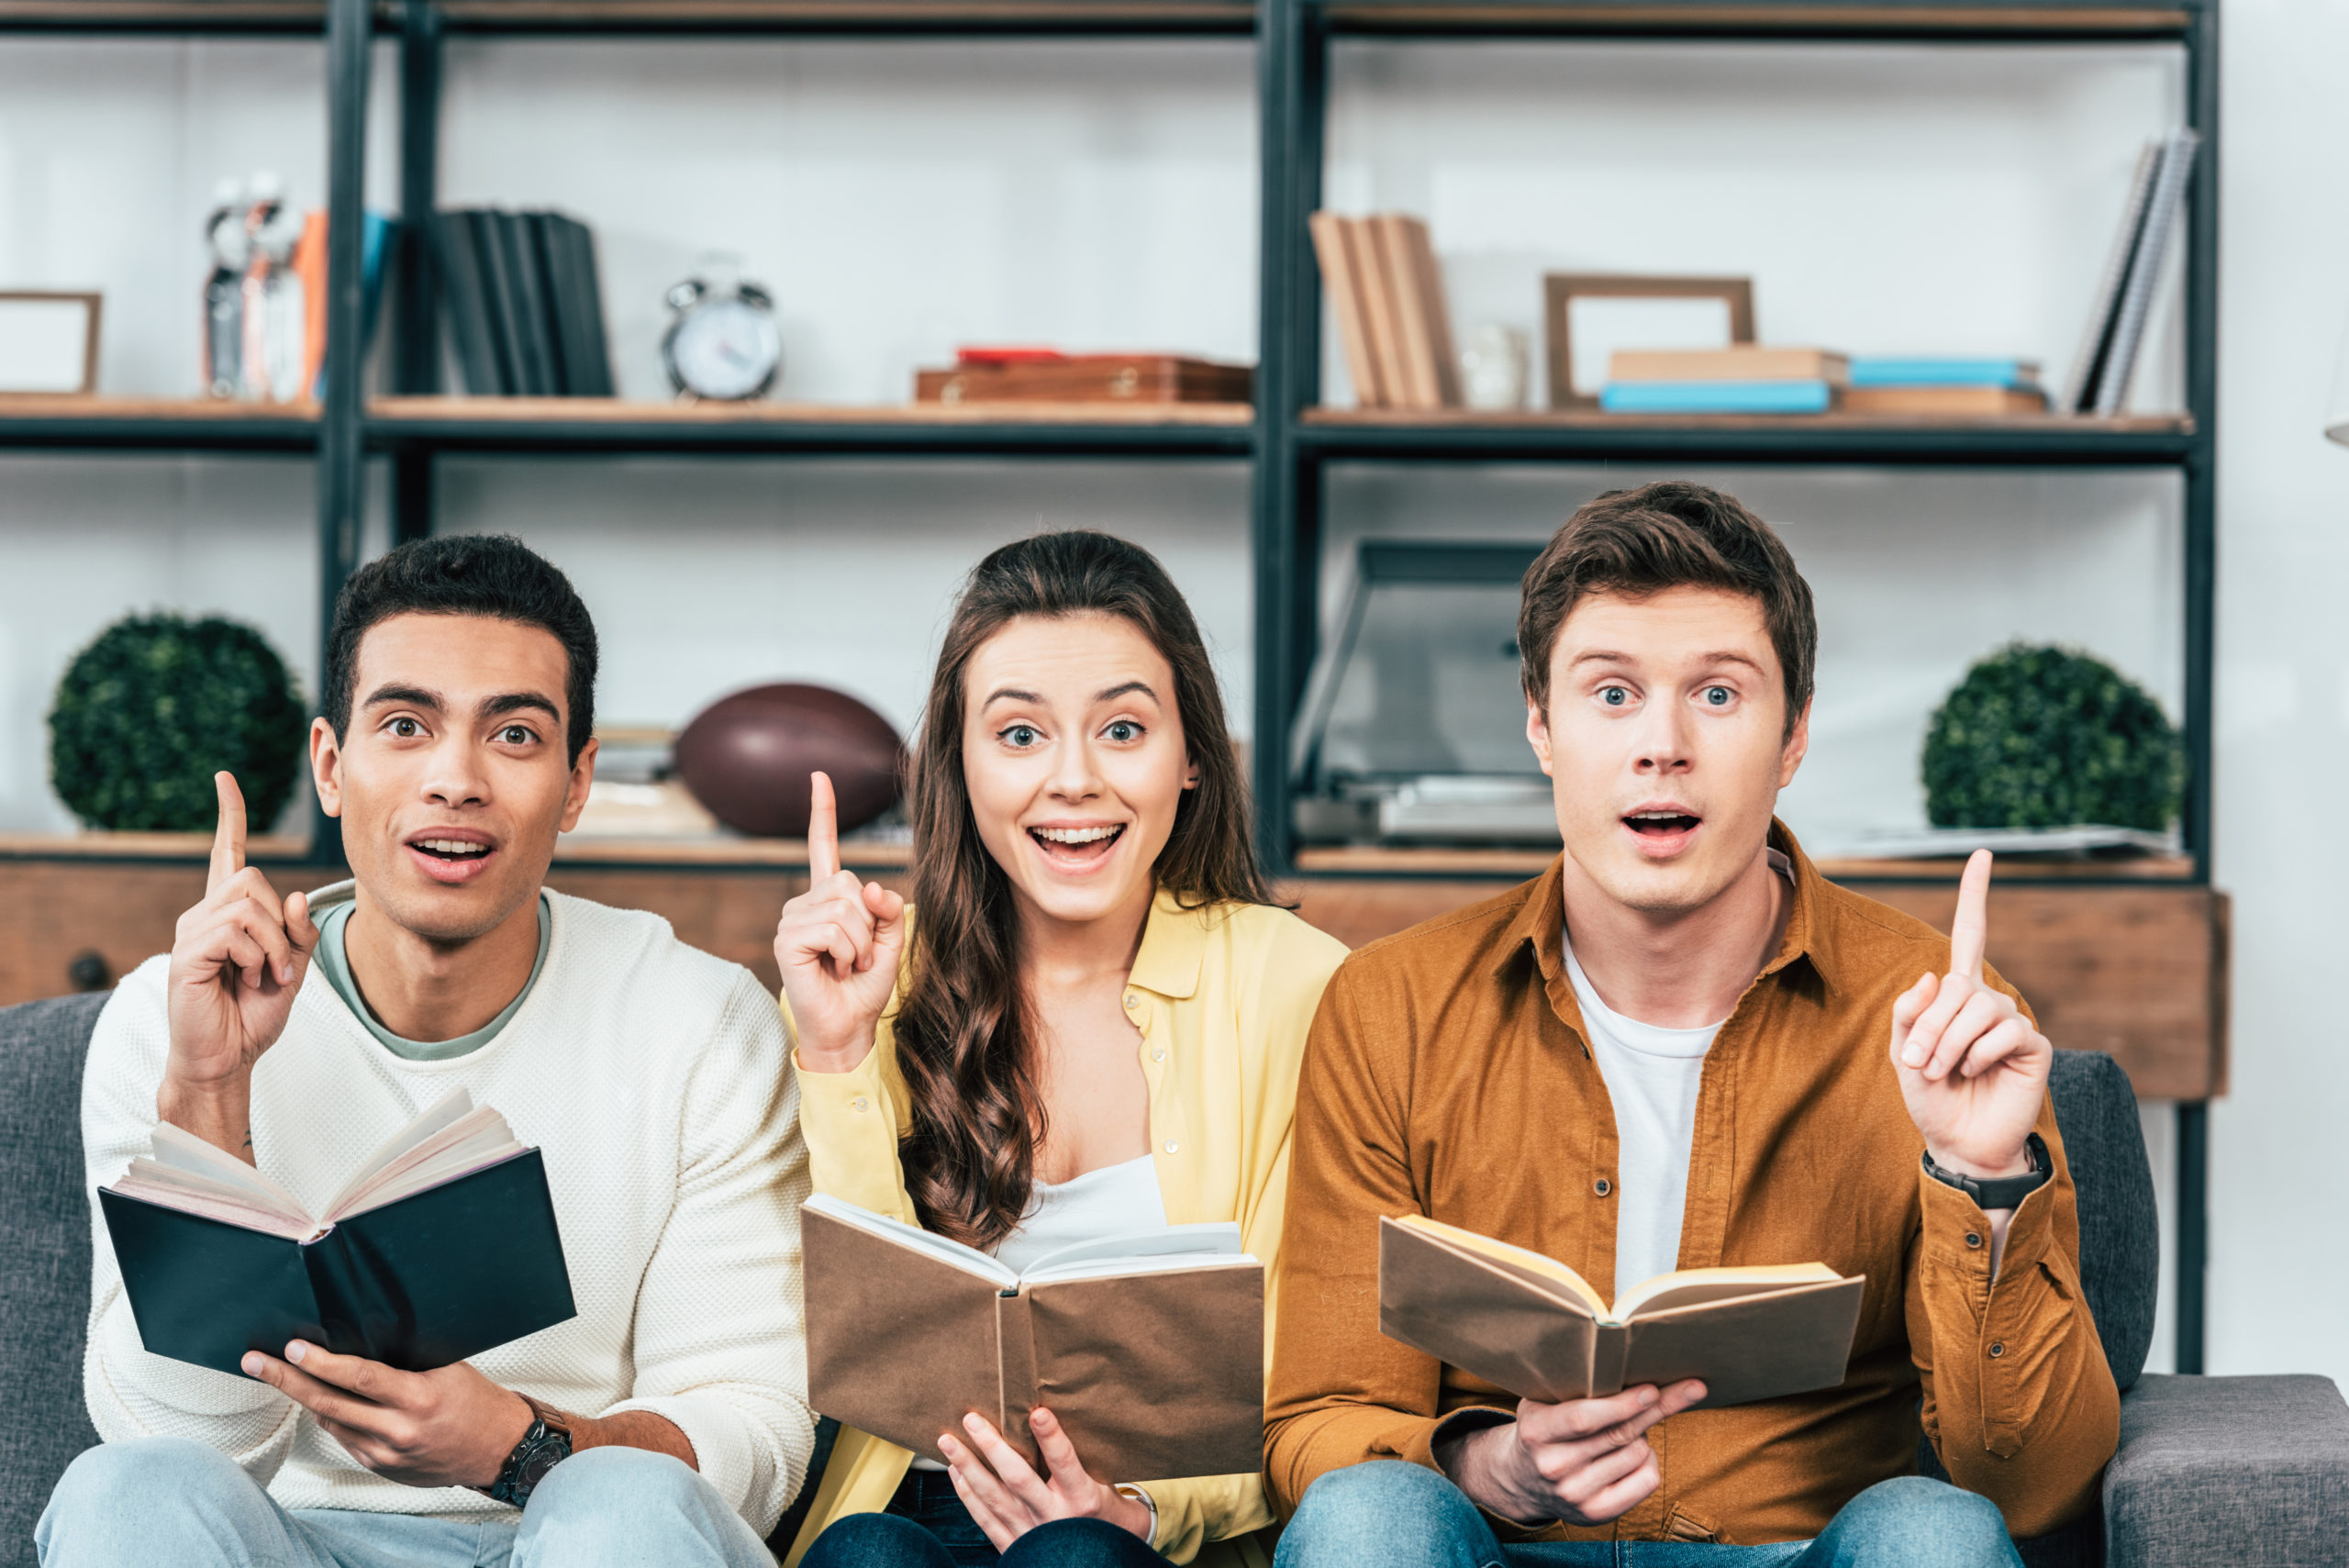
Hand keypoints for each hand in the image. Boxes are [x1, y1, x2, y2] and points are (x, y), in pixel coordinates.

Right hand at [161, 773, 320, 1157]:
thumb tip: (292, 896)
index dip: (229, 816)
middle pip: (252, 880)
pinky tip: (250, 979)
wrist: (227, 1057)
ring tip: (265, 976)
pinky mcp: (186, 955)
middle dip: (280, 923)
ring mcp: (191, 933)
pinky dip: (258, 957)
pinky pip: (234, 933)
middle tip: (278, 965)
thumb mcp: (293, 968)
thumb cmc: (253, 1014)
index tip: (225, 779)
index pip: (225, 854)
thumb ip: (298, 931)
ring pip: (247, 905)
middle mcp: (203, 916)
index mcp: (228, 914)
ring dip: (273, 945)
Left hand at [241, 1340, 532, 1489]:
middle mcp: (397, 1431)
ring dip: (305, 1397)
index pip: (359, 1378)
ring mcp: (385, 1454)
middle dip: (287, 1380)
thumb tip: (359, 1342)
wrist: (496, 1449)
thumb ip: (404, 1361)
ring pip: (330, 1422)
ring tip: (281, 1375)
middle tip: (256, 1362)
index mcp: (418, 1399)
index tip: (294, 1348)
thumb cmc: (476, 1402)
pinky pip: (345, 1438)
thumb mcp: (447, 1369)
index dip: (322, 1363)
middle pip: (328, 1403)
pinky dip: (332, 1417)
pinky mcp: (380, 1467)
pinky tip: (324, 1400)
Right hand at [774, 771, 905, 1071]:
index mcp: (829, 899)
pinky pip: (834, 928)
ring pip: (846, 906)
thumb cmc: (865, 987)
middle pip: (851, 883)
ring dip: (861, 943)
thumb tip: (870, 886)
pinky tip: (834, 968)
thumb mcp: (890, 941)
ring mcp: (792, 919)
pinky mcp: (787, 939)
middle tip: (859, 955)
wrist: (849, 1027)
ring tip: (847, 964)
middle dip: (869, 923)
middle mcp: (806, 903)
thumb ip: (888, 908)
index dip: (822, 812)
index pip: (823, 847)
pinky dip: (848, 951)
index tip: (819, 777)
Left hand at [938, 1409, 1154, 1549]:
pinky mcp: (1015, 1547)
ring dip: (968, 1467)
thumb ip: (1084, 1459)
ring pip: (994, 1499)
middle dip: (992, 1447)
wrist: (1103, 1562)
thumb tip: (1056, 1418)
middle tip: (972, 1419)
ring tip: (949, 1442)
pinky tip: (956, 1473)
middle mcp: (1054, 1517)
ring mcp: (1031, 1534)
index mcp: (1082, 1498)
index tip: (1037, 1412)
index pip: (1064, 1462)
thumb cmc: (1106, 1517)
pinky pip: (986, 1520)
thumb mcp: (1106, 1486)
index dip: (1051, 1437)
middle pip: (1018, 1479)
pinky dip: (968, 1496)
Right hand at [1438, 1381, 1704, 1526]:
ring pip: (1637, 1453)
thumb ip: (1573, 1388)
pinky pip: (1647, 1481)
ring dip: (1643, 1434)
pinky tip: (1635, 1452)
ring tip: (1625, 1429)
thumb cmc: (1544, 1428)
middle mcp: (1554, 1466)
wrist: (1523, 1480)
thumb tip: (1626, 1367)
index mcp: (1536, 1432)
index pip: (1583, 1418)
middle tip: (1690, 1387)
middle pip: (1619, 1434)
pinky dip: (1649, 1460)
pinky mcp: (1597, 1514)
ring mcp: (1576, 1494)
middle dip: (1657, 1408)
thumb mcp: (1542, 1402)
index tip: (1651, 1389)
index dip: (1621, 1404)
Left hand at [1890, 849, 2051, 1182]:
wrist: (1959, 1143)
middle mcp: (1988, 1001)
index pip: (1969, 936)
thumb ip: (1908, 1014)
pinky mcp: (2033, 1046)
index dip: (1975, 896)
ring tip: (1944, 1071)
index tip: (1983, 855)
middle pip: (1956, 986)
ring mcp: (2013, 1021)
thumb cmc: (1931, 1097)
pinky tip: (1977, 1072)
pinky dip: (1978, 1054)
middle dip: (1929, 1025)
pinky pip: (2004, 1032)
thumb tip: (1931, 977)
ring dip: (1949, 1042)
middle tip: (1920, 1063)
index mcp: (1956, 996)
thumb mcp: (1903, 1054)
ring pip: (1978, 1008)